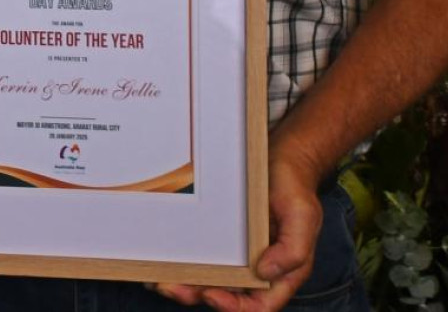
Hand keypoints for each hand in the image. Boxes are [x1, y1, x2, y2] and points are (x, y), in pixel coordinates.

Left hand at [152, 149, 321, 309]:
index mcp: (281, 272)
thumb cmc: (294, 188)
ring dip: (183, 282)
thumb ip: (293, 248)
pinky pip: (201, 253)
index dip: (234, 306)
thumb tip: (266, 272)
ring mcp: (237, 253)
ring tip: (155, 278)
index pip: (259, 305)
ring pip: (208, 278)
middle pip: (226, 294)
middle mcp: (257, 268)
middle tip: (168, 286)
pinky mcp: (220, 236)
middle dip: (196, 294)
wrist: (281, 159)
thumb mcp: (302, 215)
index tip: (210, 294)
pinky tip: (159, 256)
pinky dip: (181, 259)